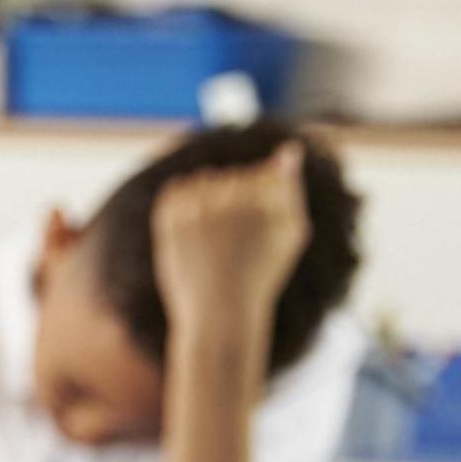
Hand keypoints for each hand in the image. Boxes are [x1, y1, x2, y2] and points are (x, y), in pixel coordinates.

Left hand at [150, 142, 309, 361]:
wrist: (219, 311)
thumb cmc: (260, 273)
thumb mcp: (289, 233)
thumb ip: (290, 188)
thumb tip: (288, 150)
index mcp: (266, 201)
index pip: (265, 170)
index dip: (262, 196)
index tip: (256, 225)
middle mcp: (233, 201)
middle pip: (234, 175)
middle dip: (237, 197)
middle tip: (237, 240)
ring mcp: (198, 209)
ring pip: (206, 178)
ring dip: (210, 197)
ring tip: (216, 237)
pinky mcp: (170, 218)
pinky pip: (177, 188)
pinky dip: (185, 202)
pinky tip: (195, 229)